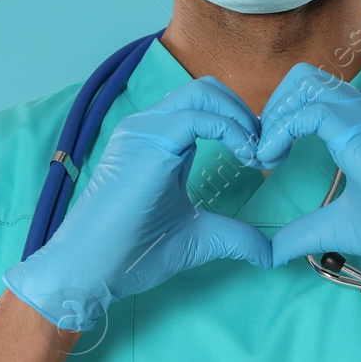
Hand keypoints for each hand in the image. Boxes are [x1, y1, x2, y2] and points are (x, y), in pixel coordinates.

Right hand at [3, 76, 271, 330]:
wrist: (90, 272)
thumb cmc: (133, 253)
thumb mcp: (199, 238)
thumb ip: (234, 235)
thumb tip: (270, 252)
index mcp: (158, 142)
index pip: (205, 106)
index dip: (241, 123)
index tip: (264, 158)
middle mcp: (148, 127)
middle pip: (207, 89)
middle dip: (245, 113)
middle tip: (266, 151)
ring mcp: (145, 130)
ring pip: (202, 92)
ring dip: (240, 117)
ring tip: (256, 154)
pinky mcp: (147, 143)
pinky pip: (197, 117)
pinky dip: (231, 130)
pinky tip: (245, 157)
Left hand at [255, 63, 360, 298]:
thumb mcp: (342, 227)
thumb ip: (304, 232)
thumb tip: (269, 252)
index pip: (311, 95)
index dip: (280, 119)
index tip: (266, 158)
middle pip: (303, 79)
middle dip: (272, 109)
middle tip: (263, 152)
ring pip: (305, 84)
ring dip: (274, 115)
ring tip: (266, 155)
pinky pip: (310, 110)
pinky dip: (280, 129)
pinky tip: (273, 158)